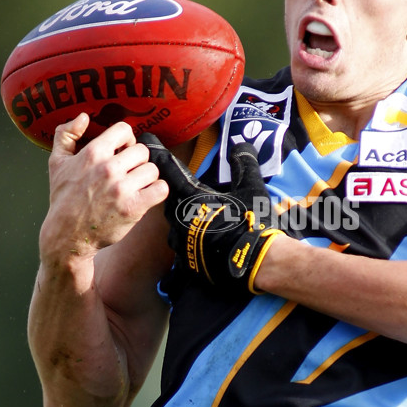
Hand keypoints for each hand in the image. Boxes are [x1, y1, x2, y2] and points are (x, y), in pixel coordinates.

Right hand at [40, 114, 168, 264]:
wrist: (67, 235)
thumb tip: (84, 116)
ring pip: (153, 169)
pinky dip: (157, 191)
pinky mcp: (134, 207)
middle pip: (142, 151)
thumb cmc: (63, 198)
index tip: (122, 153)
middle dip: (137, 162)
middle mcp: (108, 168)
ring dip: (146, 178)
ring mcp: (122, 188)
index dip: (127, 141)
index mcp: (93, 153)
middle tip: (128, 174)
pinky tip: (145, 196)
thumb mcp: (56, 162)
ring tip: (135, 186)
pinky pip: (161, 189)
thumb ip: (66, 134)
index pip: (124, 130)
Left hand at [138, 133, 281, 292]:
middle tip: (195, 198)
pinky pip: (183, 251)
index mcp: (191, 197)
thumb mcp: (252, 189)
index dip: (160, 156)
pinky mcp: (186, 263)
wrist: (257, 262)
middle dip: (181, 198)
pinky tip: (204, 248)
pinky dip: (191, 247)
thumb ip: (244, 165)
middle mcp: (179, 219)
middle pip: (171, 201)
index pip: (169, 171)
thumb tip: (240, 147)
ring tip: (204, 225)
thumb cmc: (253, 223)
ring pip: (176, 228)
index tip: (149, 143)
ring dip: (186, 224)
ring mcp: (181, 243)